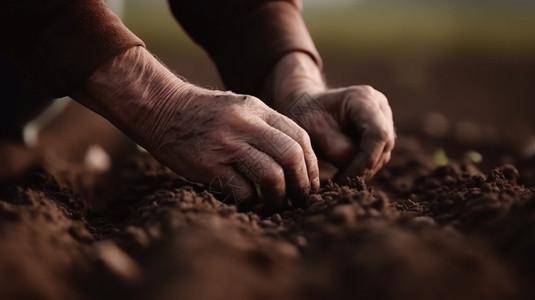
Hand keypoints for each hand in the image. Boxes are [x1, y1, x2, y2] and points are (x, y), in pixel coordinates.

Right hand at [151, 88, 319, 210]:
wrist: (160, 109)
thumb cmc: (204, 114)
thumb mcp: (240, 108)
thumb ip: (267, 126)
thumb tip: (296, 158)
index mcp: (257, 109)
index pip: (300, 137)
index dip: (312, 165)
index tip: (309, 183)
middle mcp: (245, 124)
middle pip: (291, 157)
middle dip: (301, 184)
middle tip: (298, 199)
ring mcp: (226, 144)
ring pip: (271, 176)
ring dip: (278, 197)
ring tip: (274, 204)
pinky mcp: (208, 165)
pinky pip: (242, 191)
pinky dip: (250, 203)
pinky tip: (246, 203)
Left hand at [285, 86, 394, 180]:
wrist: (306, 109)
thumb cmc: (306, 116)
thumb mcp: (311, 130)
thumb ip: (333, 146)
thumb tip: (351, 163)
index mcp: (363, 98)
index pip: (377, 133)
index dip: (364, 160)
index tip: (344, 178)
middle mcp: (379, 107)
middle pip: (383, 144)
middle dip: (362, 168)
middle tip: (338, 183)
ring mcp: (384, 120)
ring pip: (382, 154)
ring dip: (363, 170)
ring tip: (339, 177)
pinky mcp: (382, 134)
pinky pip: (378, 157)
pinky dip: (363, 168)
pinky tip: (345, 172)